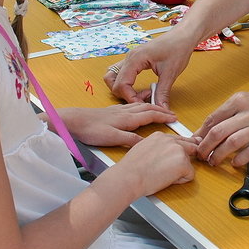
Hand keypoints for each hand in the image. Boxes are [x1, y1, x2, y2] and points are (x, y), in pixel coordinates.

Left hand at [57, 101, 177, 147]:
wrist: (74, 120)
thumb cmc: (92, 130)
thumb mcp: (113, 138)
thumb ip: (131, 140)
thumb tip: (147, 143)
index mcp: (128, 118)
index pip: (150, 115)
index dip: (163, 117)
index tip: (174, 118)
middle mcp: (125, 112)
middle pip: (147, 108)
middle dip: (161, 110)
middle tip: (172, 113)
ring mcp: (118, 110)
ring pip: (140, 105)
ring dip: (152, 106)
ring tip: (159, 107)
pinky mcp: (111, 111)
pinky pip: (132, 106)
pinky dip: (140, 105)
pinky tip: (138, 107)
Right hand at [103, 30, 197, 106]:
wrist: (183, 36)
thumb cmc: (177, 47)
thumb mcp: (170, 73)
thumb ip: (163, 92)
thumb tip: (160, 108)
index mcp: (135, 59)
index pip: (122, 84)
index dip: (131, 98)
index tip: (144, 104)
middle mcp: (129, 58)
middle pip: (114, 83)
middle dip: (126, 95)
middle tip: (144, 99)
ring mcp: (130, 58)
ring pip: (113, 77)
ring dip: (122, 89)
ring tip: (139, 94)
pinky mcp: (134, 60)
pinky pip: (121, 74)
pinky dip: (126, 83)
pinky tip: (140, 88)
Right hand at [109, 132, 198, 197]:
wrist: (128, 177)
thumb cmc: (131, 169)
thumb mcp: (142, 149)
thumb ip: (156, 148)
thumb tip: (162, 155)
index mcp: (160, 136)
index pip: (179, 139)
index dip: (182, 148)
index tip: (183, 153)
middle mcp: (170, 140)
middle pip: (191, 145)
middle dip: (191, 154)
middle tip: (184, 164)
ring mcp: (178, 150)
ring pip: (189, 161)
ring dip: (181, 170)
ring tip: (164, 175)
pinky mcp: (183, 163)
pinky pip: (190, 175)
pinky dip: (182, 180)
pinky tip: (167, 180)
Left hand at [195, 88, 248, 166]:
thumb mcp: (246, 99)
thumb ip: (227, 113)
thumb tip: (206, 130)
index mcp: (240, 100)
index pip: (213, 119)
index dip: (201, 133)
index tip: (195, 142)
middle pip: (218, 132)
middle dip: (205, 147)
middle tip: (201, 155)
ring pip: (231, 143)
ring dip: (218, 155)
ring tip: (213, 161)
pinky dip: (238, 160)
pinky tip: (234, 162)